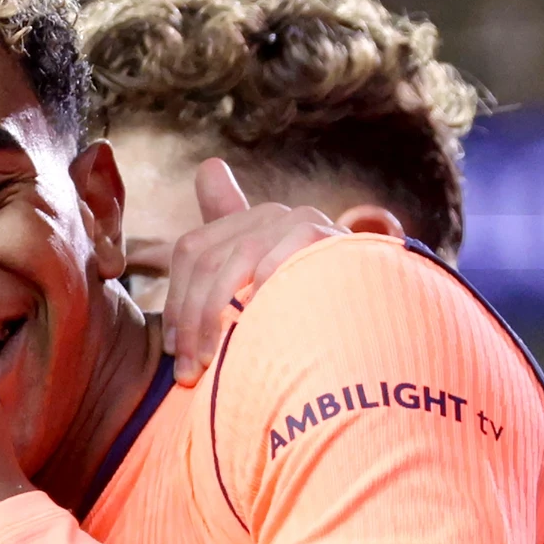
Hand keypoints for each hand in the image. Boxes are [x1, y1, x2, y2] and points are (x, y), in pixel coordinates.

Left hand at [163, 160, 350, 384]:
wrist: (370, 349)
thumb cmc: (310, 332)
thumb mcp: (256, 306)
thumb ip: (220, 260)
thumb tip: (206, 170)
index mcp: (254, 227)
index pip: (192, 250)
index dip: (176, 301)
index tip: (173, 350)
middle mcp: (275, 217)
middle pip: (204, 257)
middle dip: (188, 319)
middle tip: (184, 373)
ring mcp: (301, 221)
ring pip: (231, 261)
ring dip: (211, 319)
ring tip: (208, 367)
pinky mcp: (320, 235)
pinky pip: (266, 265)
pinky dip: (253, 304)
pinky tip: (252, 340)